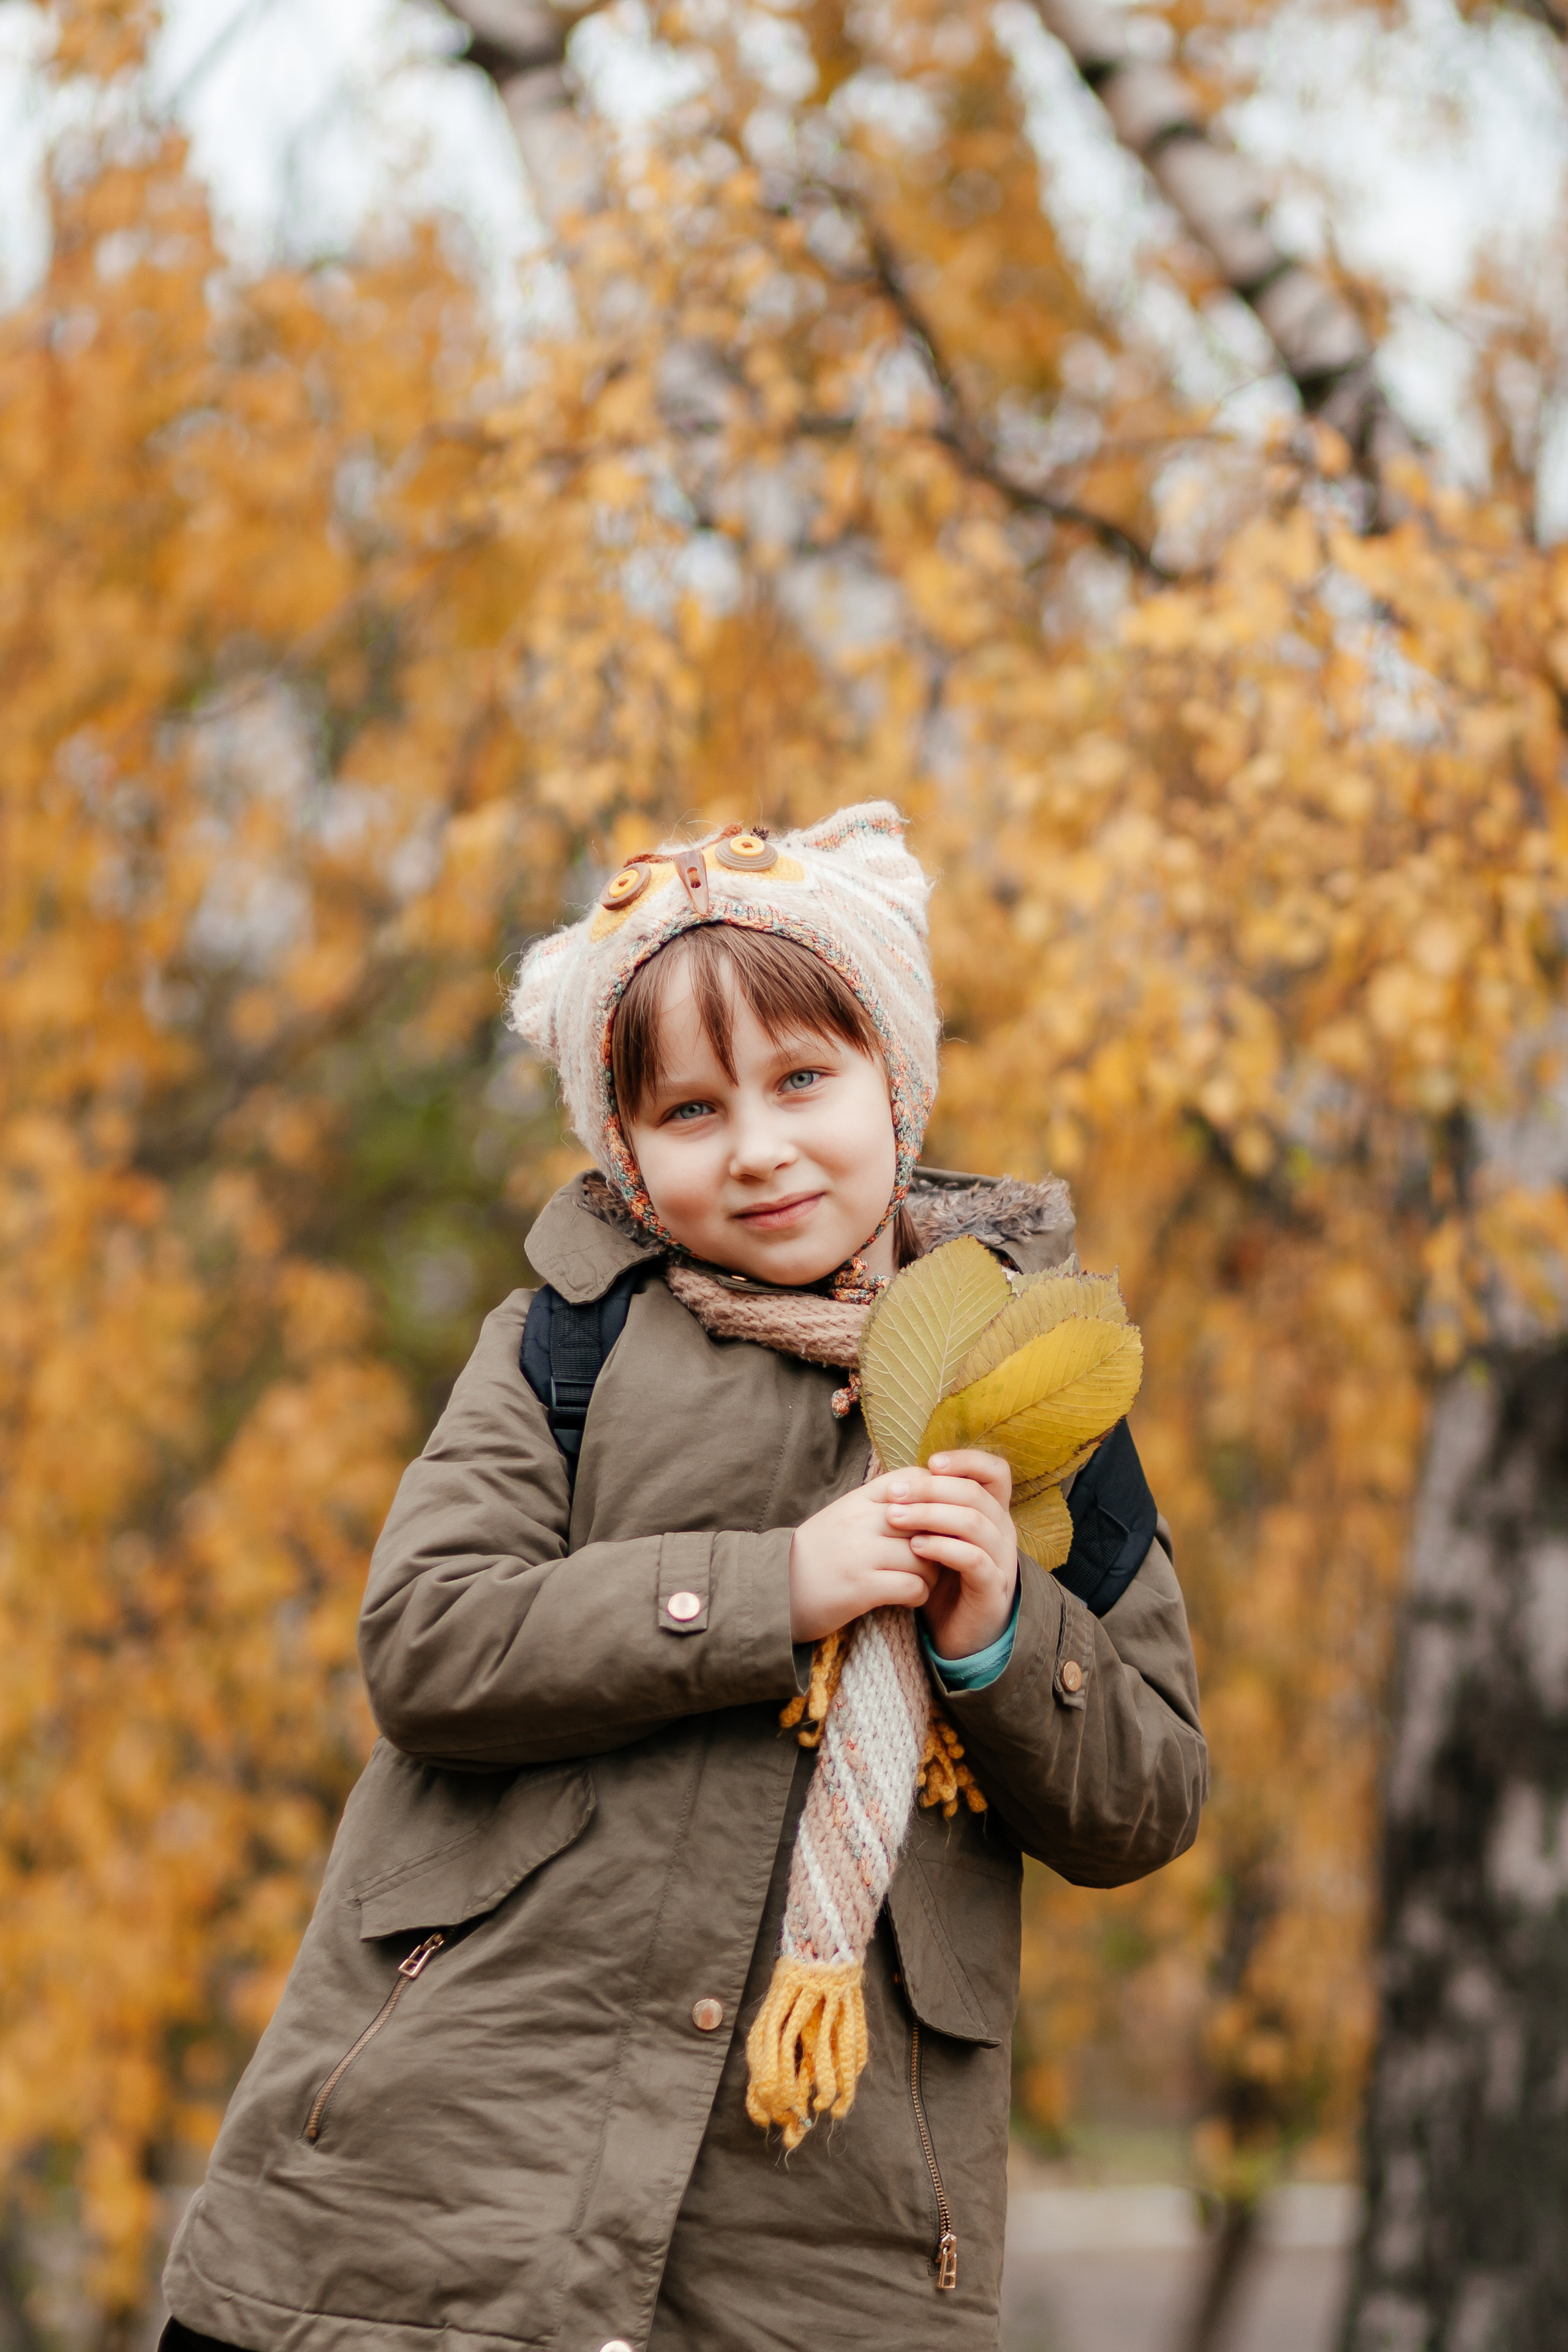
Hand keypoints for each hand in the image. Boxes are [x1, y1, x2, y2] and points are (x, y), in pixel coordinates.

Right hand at [788, 1474, 939, 1642]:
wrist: (774, 1590)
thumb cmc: (814, 1556)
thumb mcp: (841, 1518)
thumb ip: (874, 1506)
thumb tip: (918, 1496)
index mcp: (855, 1500)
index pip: (911, 1480)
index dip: (934, 1497)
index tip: (937, 1518)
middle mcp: (859, 1522)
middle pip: (925, 1518)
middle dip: (940, 1538)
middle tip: (940, 1554)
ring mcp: (860, 1554)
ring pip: (924, 1555)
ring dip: (932, 1572)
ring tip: (923, 1579)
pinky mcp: (861, 1588)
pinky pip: (912, 1586)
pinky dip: (919, 1594)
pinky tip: (910, 1597)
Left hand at [886, 1450, 1017, 1661]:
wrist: (958, 1634)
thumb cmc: (944, 1580)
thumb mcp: (938, 1537)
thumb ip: (931, 1508)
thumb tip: (902, 1476)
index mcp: (993, 1513)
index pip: (995, 1472)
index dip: (967, 1460)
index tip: (930, 1462)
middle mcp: (1003, 1531)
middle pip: (975, 1493)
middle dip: (931, 1488)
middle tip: (895, 1493)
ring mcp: (1001, 1560)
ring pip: (974, 1522)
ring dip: (930, 1514)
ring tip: (895, 1517)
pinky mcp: (993, 1588)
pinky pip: (974, 1559)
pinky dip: (944, 1548)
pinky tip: (916, 1546)